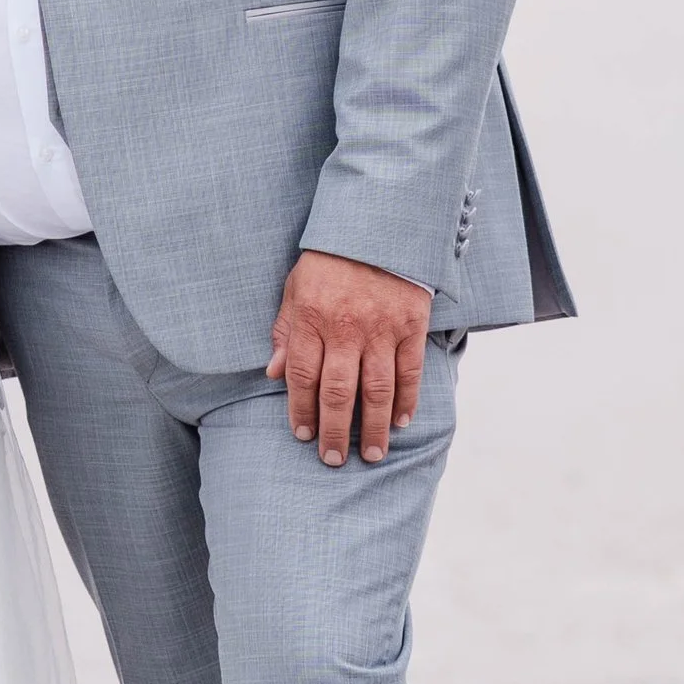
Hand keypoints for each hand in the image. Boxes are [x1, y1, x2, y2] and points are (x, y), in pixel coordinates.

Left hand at [267, 248, 432, 465]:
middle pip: (337, 391)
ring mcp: (381, 328)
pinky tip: (399, 422)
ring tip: (370, 454)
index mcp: (311, 317)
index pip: (302, 376)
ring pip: (376, 389)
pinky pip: (409, 370)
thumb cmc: (330, 260)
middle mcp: (345, 327)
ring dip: (372, 427)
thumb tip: (272, 374)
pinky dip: (406, 399)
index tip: (302, 436)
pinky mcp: (411, 324)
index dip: (301, 411)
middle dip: (333, 431)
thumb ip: (285, 331)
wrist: (378, 224)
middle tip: (332, 459)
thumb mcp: (295, 287)